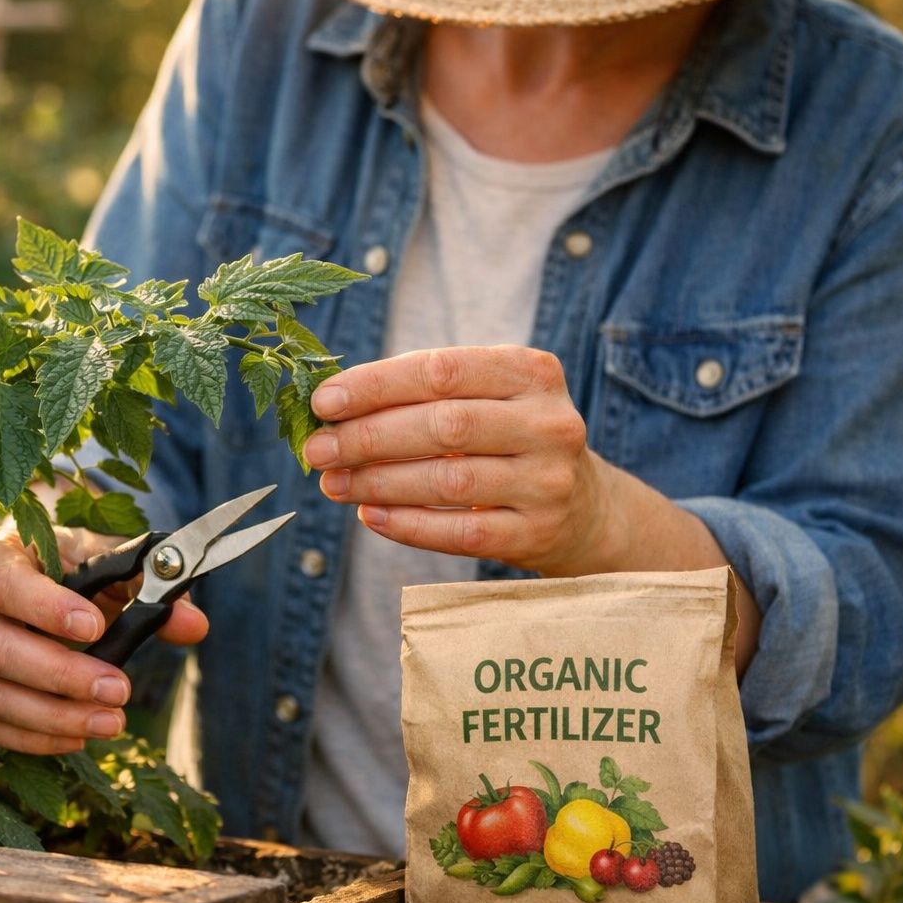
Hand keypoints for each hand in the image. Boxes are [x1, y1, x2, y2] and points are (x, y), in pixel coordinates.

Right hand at [0, 522, 208, 753]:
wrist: (26, 571)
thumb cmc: (64, 564)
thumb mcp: (102, 560)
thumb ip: (146, 585)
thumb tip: (193, 623)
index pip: (6, 582)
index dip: (47, 610)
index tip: (96, 629)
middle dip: (62, 677)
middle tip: (118, 690)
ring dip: (53, 718)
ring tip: (110, 723)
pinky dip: (32, 739)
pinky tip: (76, 738)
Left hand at [304, 345, 614, 574]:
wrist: (585, 508)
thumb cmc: (509, 439)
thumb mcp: (487, 398)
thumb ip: (421, 393)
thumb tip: (330, 406)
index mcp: (530, 372)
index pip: (441, 370)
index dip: (376, 385)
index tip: (324, 401)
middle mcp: (548, 423)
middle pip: (443, 426)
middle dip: (368, 437)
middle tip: (317, 449)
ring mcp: (547, 481)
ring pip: (448, 482)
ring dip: (378, 483)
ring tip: (332, 483)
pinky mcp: (537, 533)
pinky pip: (458, 532)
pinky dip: (406, 524)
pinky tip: (368, 515)